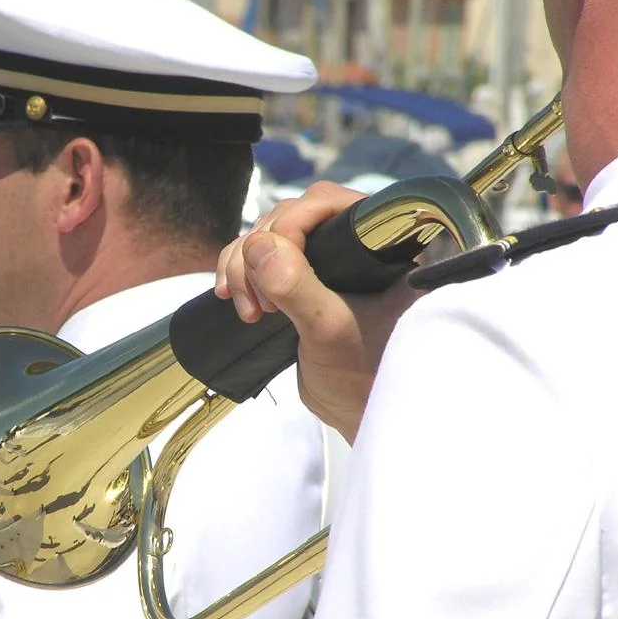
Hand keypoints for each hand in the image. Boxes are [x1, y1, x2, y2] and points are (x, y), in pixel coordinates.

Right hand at [216, 182, 422, 443]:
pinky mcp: (306, 277)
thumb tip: (259, 245)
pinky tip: (233, 296)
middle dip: (262, 253)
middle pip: (291, 217)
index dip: (291, 226)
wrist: (360, 413)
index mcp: (383, 245)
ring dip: (244, 265)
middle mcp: (358, 244)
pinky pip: (260, 255)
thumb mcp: (329, 331)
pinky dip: (240, 270)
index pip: (329, 205)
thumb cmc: (365, 378)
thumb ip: (298, 287)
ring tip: (251, 312)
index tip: (273, 268)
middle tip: (263, 305)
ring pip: (270, 235)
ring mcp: (329, 259)